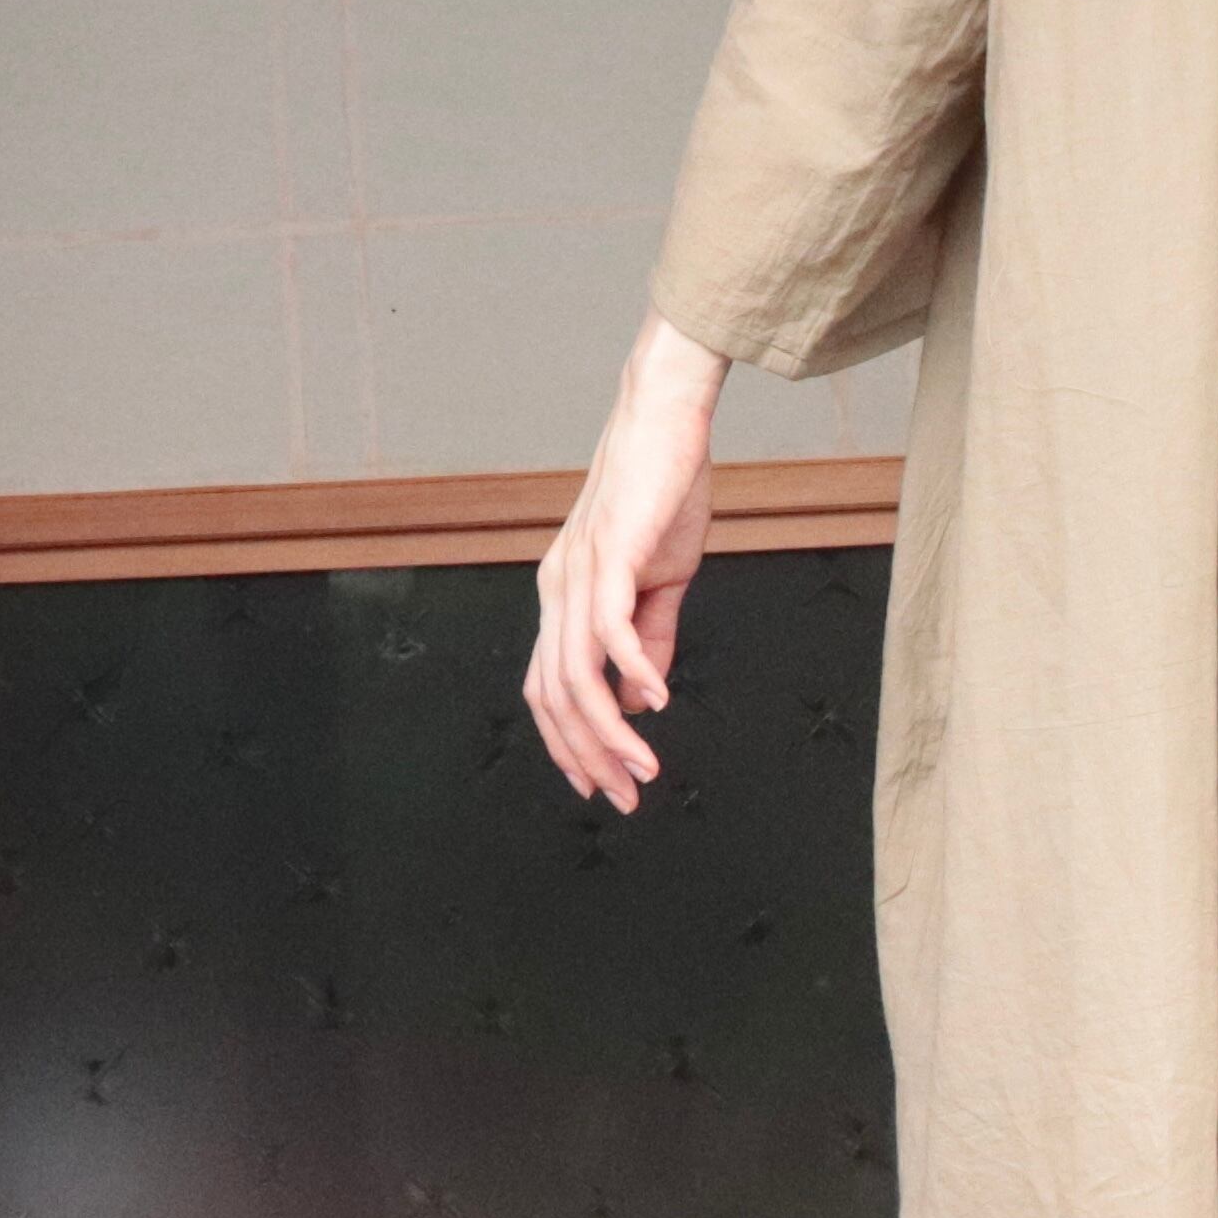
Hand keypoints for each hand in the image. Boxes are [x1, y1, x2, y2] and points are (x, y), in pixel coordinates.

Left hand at [526, 311, 725, 809]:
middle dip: (587, 756)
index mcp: (564, 599)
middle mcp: (557, 591)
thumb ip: (649, 641)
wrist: (666, 422)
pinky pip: (609, 628)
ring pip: (575, 675)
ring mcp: (578, 574)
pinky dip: (630, 671)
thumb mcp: (660, 580)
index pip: (550, 690)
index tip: (605, 784)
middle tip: (625, 796)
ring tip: (644, 767)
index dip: (571, 744)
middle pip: (555, 696)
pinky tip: (658, 702)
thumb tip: (640, 701)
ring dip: (608, 731)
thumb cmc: (662, 494)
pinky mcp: (610, 555)